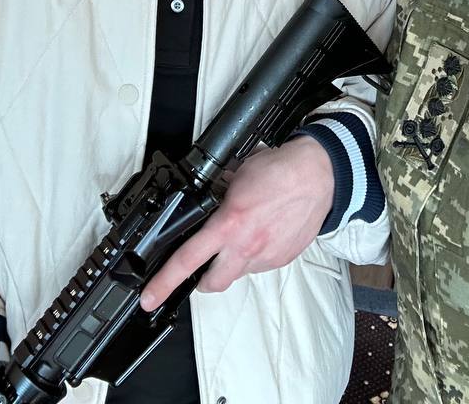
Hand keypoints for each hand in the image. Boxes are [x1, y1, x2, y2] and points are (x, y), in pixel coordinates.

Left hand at [140, 137, 334, 311]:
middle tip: (197, 271)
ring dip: (230, 263)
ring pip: (237, 274)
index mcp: (229, 224)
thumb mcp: (234, 177)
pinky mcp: (282, 259)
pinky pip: (259, 266)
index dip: (164, 282)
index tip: (150, 296)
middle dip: (200, 282)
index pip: (187, 260)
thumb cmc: (279, 172)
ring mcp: (266, 256)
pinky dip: (254, 256)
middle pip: (211, 284)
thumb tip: (203, 203)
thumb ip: (216, 197)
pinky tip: (260, 235)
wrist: (317, 176)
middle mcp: (246, 245)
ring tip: (239, 238)